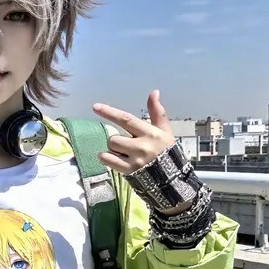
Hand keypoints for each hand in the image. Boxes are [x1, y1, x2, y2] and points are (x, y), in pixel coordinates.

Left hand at [93, 90, 191, 214]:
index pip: (126, 119)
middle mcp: (141, 146)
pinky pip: (109, 161)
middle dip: (115, 139)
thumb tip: (154, 92)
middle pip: (114, 138)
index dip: (109, 112)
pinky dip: (106, 158)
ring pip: (111, 148)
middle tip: (123, 144)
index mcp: (150, 133)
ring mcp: (135, 160)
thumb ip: (157, 111)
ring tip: (122, 153)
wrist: (172, 176)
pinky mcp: (129, 171)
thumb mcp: (164, 130)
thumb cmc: (166, 151)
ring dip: (112, 149)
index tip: (95, 107)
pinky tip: (111, 158)